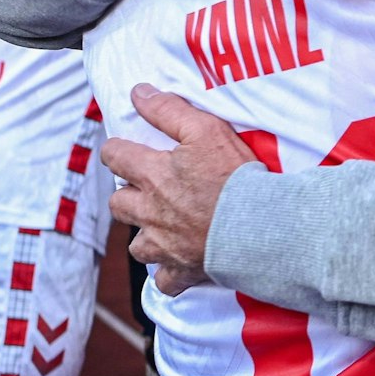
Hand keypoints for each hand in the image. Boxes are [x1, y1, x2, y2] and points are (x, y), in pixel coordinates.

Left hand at [101, 83, 257, 294]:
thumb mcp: (206, 129)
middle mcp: (150, 211)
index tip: (125, 149)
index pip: (115, 156)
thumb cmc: (235, 176)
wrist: (260, 226)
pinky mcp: (182, 270)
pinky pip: (164, 282)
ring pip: (136, 245)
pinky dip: (167, 275)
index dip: (117, 149)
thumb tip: (137, 93)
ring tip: (161, 227)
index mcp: (153, 174)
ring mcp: (164, 245)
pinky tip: (177, 265)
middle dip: (127, 195)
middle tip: (147, 189)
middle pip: (118, 203)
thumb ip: (168, 110)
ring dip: (144, 235)